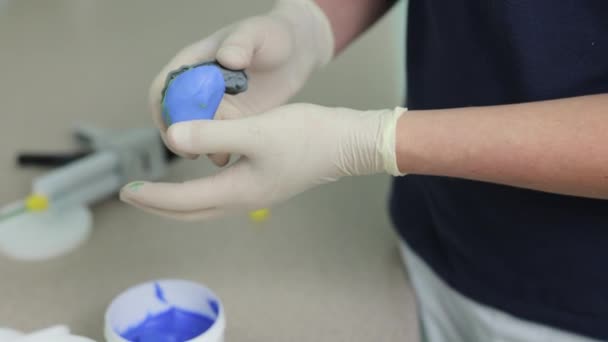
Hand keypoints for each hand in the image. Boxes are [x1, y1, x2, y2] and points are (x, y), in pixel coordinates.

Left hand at [120, 103, 404, 219]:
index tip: (126, 190)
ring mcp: (256, 194)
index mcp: (238, 190)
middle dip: (160, 205)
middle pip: (192, 211)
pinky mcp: (265, 183)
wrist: (347, 143)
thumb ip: (213, 135)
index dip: (153, 196)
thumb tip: (172, 139)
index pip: (184, 200)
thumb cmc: (307, 136)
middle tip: (135, 194)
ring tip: (159, 188)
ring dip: (179, 199)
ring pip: (206, 204)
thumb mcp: (256, 131)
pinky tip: (200, 171)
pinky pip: (221, 193)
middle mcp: (244, 199)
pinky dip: (200, 190)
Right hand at [149, 0, 333, 164]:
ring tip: (220, 159)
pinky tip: (235, 158)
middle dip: (181, 138)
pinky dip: (222, 150)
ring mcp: (216, 106)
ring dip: (203, 148)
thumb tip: (226, 58)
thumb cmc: (271, 35)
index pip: (163, 90)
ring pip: (197, 133)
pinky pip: (220, 140)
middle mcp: (199, 87)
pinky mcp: (234, 121)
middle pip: (175, 118)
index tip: (178, 129)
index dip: (164, 111)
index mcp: (193, 63)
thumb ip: (240, 43)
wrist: (296, 52)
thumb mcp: (256, 33)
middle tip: (194, 153)